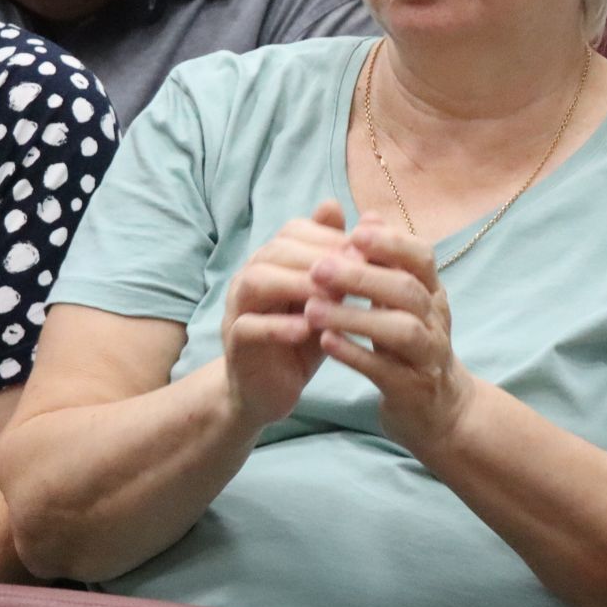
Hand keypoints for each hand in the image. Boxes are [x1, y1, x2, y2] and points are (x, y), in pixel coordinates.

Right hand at [220, 202, 349, 427]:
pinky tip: (305, 330)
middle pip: (277, 250)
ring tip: (332, 295)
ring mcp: (238, 308)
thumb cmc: (303, 338)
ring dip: (296, 284)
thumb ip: (344, 262)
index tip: (366, 251)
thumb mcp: (330, 299)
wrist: (268, 390)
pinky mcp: (235, 342)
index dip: (331, 237)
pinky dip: (277, 326)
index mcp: (273, 261)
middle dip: (318, 256)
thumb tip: (371, 217)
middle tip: (356, 269)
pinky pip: (248, 326)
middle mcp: (251, 276)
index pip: (295, 231)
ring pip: (257, 280)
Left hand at [304, 214, 471, 452]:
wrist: (438, 411)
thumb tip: (368, 216)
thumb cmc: (410, 346)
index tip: (355, 231)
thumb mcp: (402, 303)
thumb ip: (386, 264)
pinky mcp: (412, 390)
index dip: (391, 242)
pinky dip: (355, 354)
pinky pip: (385, 370)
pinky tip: (325, 343)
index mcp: (433, 293)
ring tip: (312, 308)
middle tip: (318, 268)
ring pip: (400, 330)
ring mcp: (428, 357)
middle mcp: (436, 321)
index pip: (422, 257)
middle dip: (362, 277)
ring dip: (354, 317)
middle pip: (407, 290)